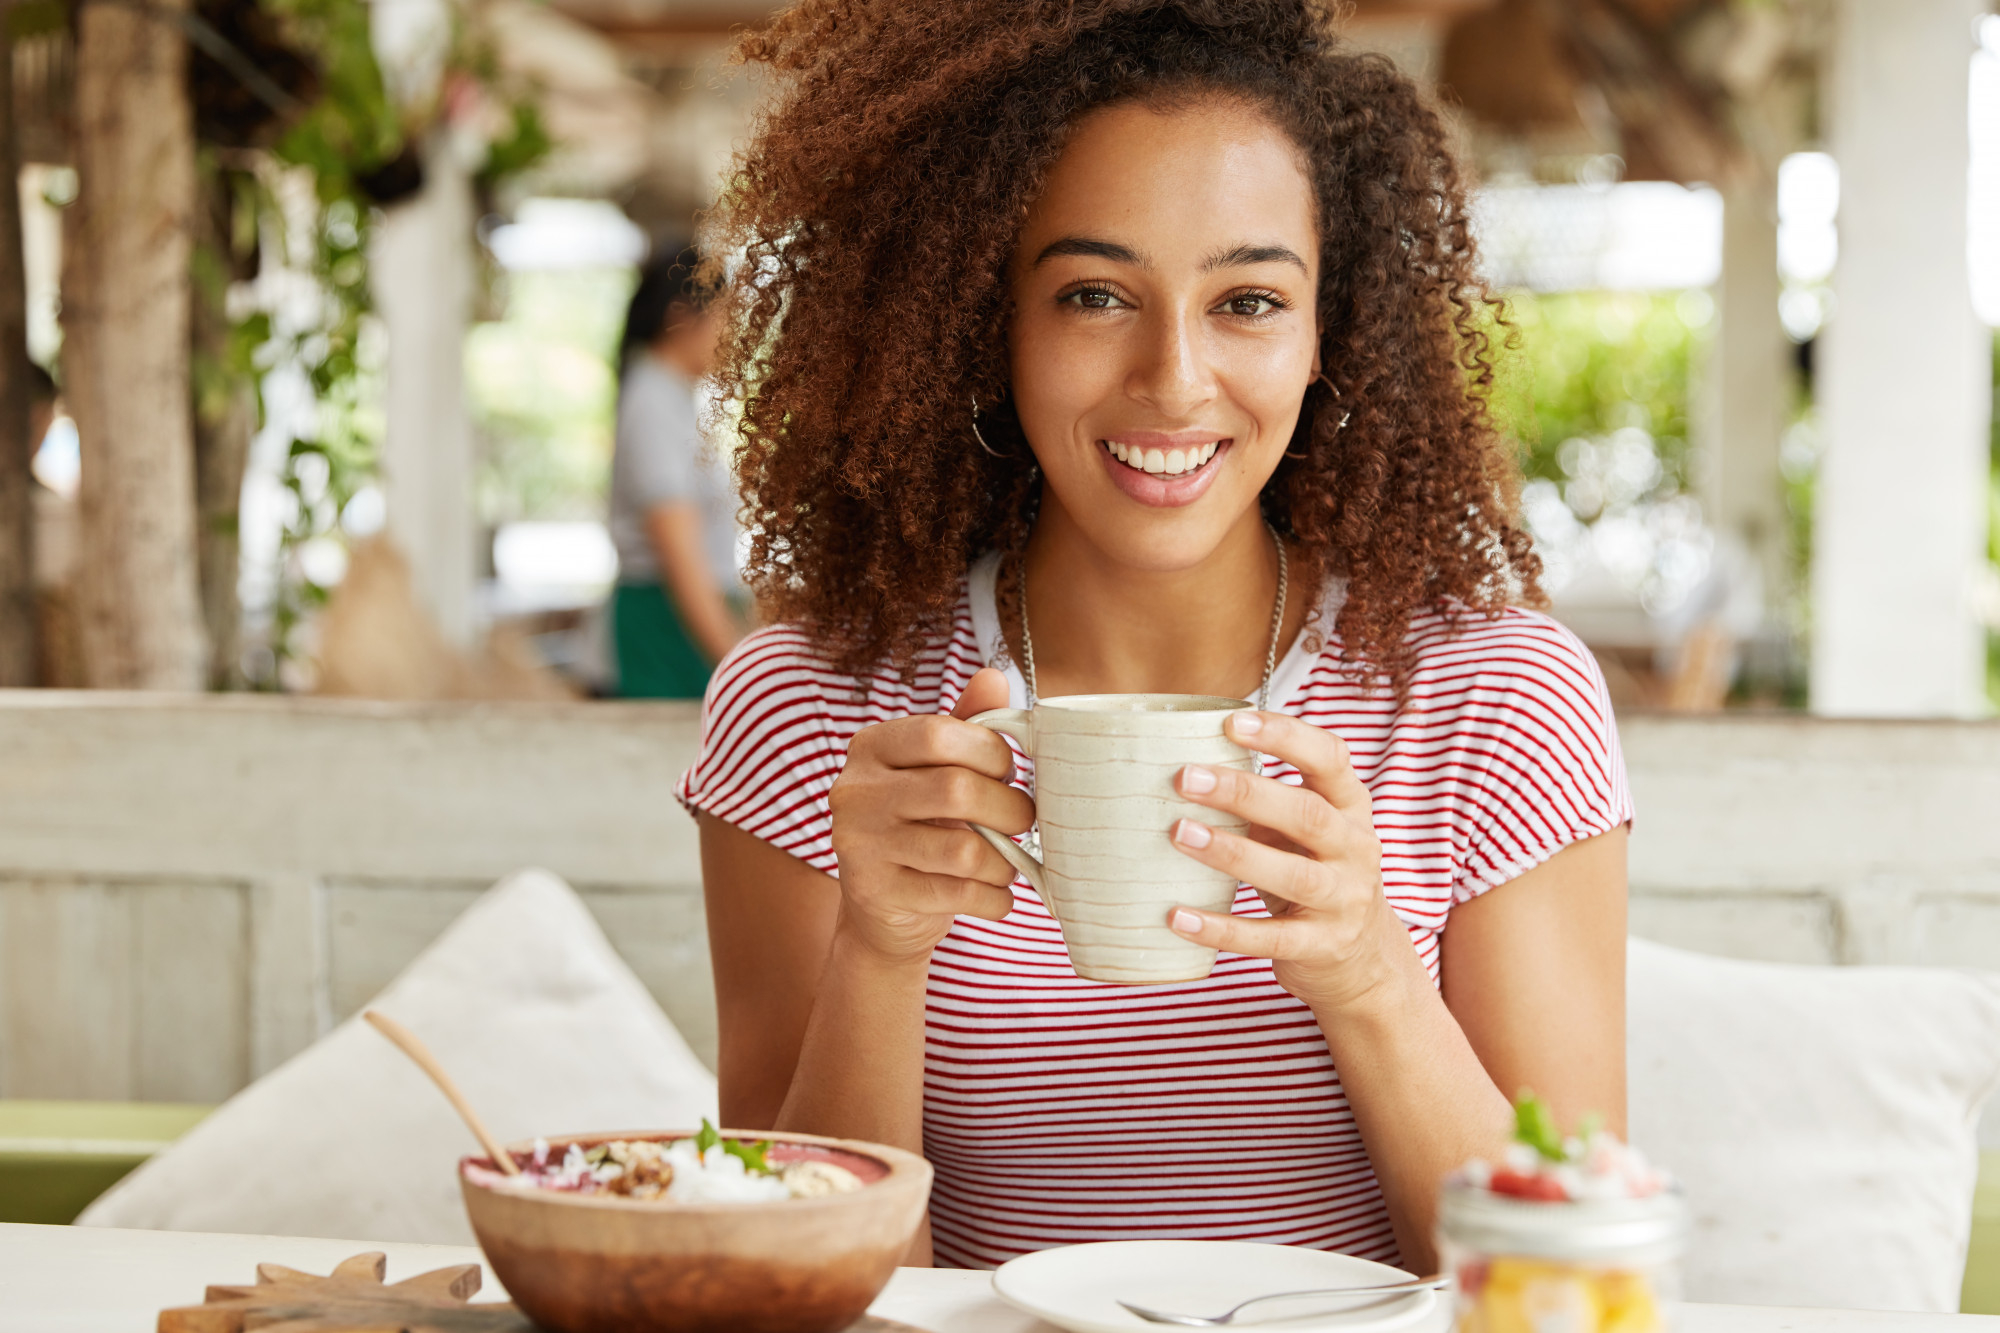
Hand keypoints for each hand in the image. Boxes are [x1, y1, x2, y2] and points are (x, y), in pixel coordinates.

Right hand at [826, 667, 1034, 964]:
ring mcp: (860, 844)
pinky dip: (993, 898)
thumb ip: (965, 725)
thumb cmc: (919, 825)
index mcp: (871, 747)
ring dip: (1004, 861)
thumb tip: (994, 676)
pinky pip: (957, 893)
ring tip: (1009, 863)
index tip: (1008, 772)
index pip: (940, 733)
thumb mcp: (937, 770)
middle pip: (956, 789)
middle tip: (1024, 821)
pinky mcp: (876, 893)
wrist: (881, 910)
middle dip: (1009, 809)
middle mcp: (855, 791)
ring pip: (962, 849)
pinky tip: (996, 895)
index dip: (991, 752)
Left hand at [1165, 709, 1408, 1013]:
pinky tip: (1178, 917)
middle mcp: (1356, 849)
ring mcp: (1343, 901)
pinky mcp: (1320, 946)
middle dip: (1245, 792)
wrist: (1361, 954)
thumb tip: (1181, 765)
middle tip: (1186, 777)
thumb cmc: (1314, 870)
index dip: (1285, 736)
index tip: (1232, 722)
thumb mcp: (1304, 829)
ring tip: (1179, 834)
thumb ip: (1263, 799)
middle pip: (1307, 814)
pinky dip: (1220, 929)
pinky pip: (1267, 938)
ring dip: (1232, 853)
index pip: (1330, 758)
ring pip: (1292, 875)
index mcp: (1351, 805)